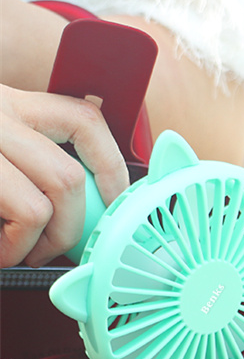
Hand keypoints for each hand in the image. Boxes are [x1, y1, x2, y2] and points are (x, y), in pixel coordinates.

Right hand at [0, 84, 128, 267]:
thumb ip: (30, 160)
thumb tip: (81, 208)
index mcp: (10, 104)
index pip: (85, 120)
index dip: (112, 166)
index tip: (116, 202)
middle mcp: (0, 111)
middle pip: (73, 171)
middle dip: (74, 224)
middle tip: (52, 249)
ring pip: (55, 192)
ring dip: (46, 240)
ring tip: (20, 254)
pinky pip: (25, 211)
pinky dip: (16, 247)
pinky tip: (2, 253)